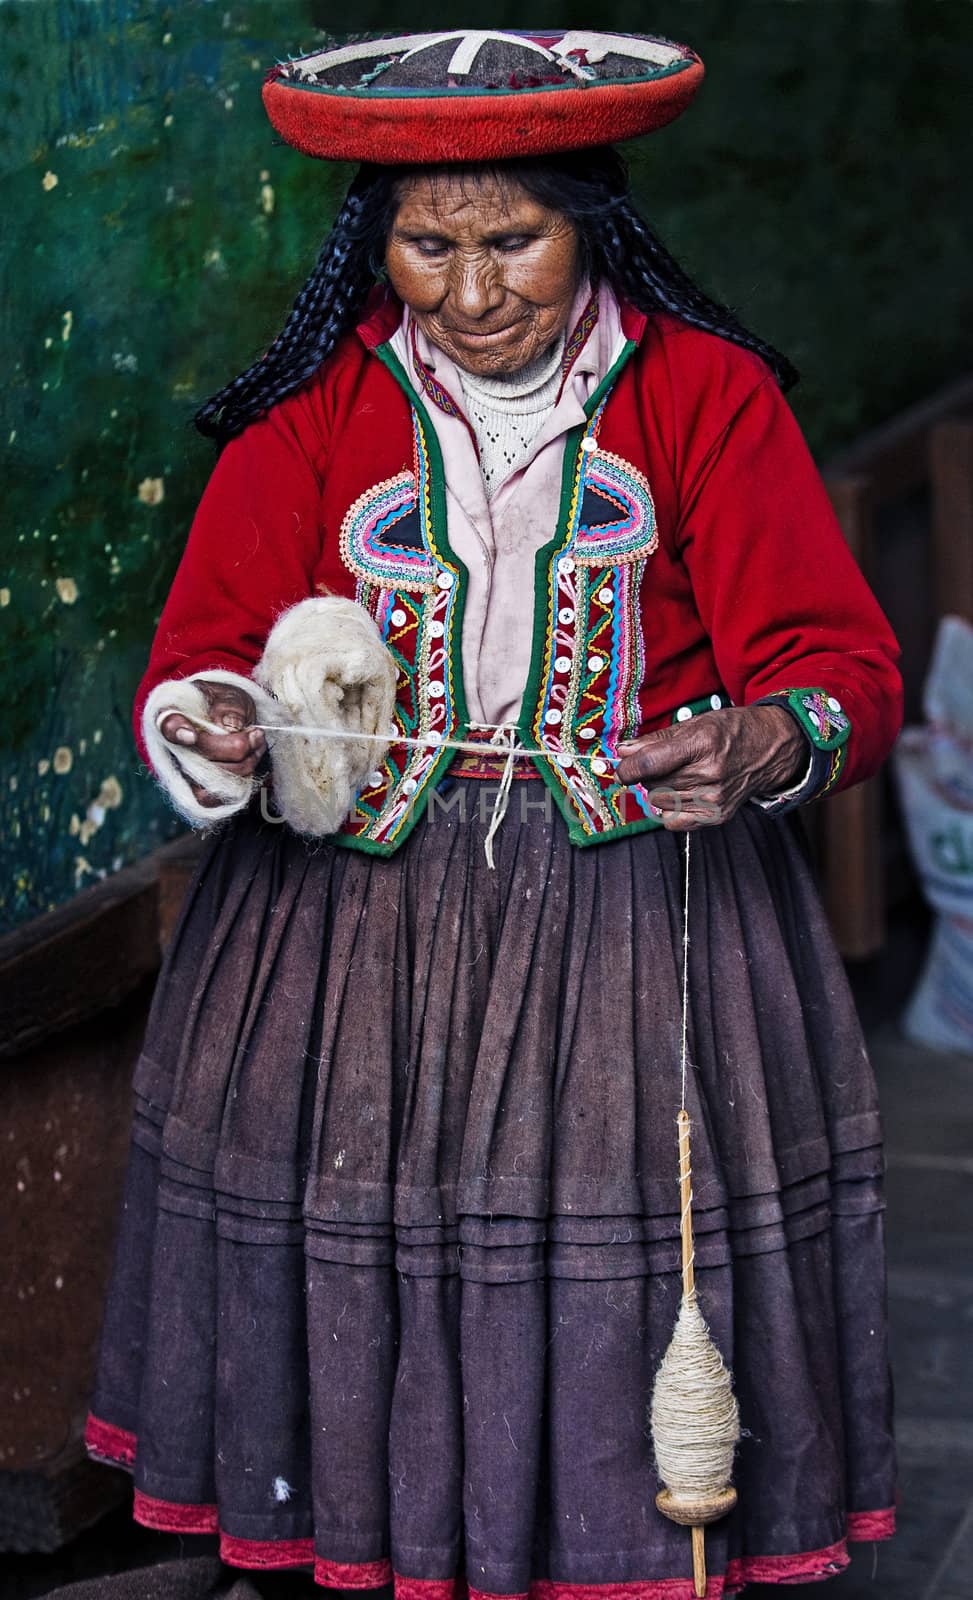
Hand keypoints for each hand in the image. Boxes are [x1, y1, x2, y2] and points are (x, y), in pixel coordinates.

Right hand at [159, 681, 265, 808]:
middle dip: (237, 747)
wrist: (229, 721)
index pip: (167, 726)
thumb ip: (229, 706)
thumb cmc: (225, 705)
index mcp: (172, 715)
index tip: (191, 736)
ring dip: (245, 764)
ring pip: (212, 781)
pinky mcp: (197, 789)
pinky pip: (215, 799)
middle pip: (200, 758)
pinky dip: (242, 781)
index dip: (177, 732)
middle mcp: (172, 747)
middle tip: (256, 732)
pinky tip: (251, 760)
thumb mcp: (230, 695)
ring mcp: (183, 771)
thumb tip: (229, 726)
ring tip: (256, 742)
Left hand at [614, 706, 806, 830]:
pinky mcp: (716, 816)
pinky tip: (683, 794)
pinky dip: (670, 809)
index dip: (627, 768)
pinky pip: (673, 821)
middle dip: (648, 774)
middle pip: (652, 783)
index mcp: (702, 743)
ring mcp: (714, 798)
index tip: (622, 768)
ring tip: (680, 775)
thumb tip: (623, 752)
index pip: (650, 764)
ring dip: (660, 789)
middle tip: (664, 763)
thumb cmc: (732, 731)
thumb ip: (656, 740)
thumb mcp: (695, 723)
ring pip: (659, 801)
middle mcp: (709, 773)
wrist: (770, 749)